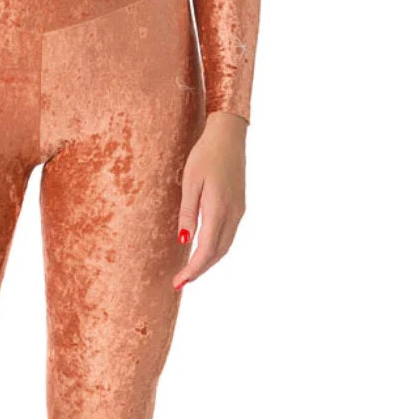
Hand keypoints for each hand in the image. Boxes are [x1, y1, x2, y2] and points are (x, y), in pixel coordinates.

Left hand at [173, 111, 246, 289]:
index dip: (193, 270)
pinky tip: (204, 251)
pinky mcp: (239, 206)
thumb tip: (185, 241)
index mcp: (219, 209)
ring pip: (225, 246)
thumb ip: (188, 213)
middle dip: (199, 271)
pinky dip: (215, 249)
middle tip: (180, 282)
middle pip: (217, 253)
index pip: (206, 250)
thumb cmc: (205, 155)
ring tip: (190, 272)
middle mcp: (233, 214)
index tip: (178, 283)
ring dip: (208, 262)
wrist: (228, 136)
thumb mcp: (190, 183)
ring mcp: (239, 211)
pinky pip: (228, 236)